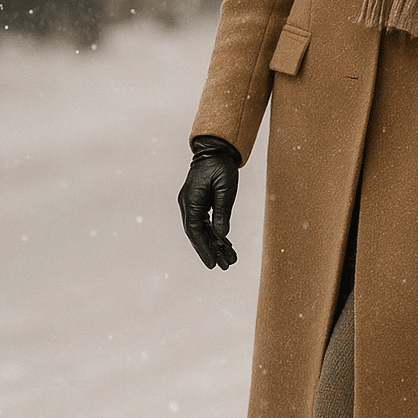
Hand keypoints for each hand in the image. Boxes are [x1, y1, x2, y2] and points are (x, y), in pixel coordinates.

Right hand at [178, 136, 241, 269]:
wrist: (216, 150)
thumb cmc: (221, 166)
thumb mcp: (226, 188)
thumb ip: (223, 210)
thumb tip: (221, 234)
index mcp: (191, 200)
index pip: (194, 230)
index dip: (203, 248)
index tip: (213, 263)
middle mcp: (188, 204)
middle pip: (197, 234)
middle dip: (210, 251)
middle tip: (224, 267)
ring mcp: (192, 204)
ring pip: (202, 231)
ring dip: (215, 245)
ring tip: (230, 260)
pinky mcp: (199, 203)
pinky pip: (206, 224)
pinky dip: (215, 235)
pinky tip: (226, 245)